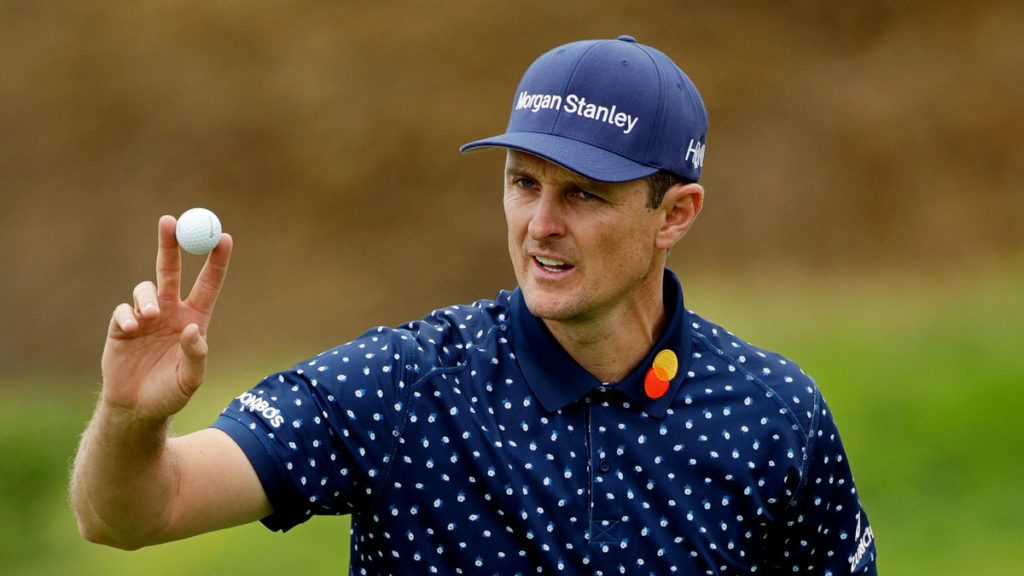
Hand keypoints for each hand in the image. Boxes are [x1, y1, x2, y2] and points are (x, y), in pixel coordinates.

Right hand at [102, 215, 231, 421]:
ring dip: (148, 297)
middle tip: (169, 220)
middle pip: (172, 269)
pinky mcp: (121, 326)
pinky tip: (133, 329)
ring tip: (150, 316)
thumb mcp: (191, 380)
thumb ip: (196, 356)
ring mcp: (146, 317)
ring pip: (146, 287)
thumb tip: (194, 330)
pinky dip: (128, 314)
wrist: (137, 408)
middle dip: (171, 243)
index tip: (224, 237)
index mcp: (195, 319)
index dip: (216, 260)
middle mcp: (171, 312)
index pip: (208, 283)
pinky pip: (123, 309)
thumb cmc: (170, 394)